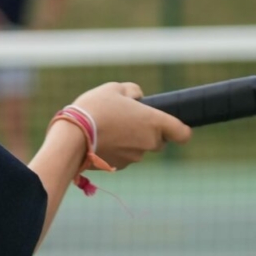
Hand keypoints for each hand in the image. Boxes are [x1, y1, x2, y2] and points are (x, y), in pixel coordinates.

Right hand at [67, 82, 190, 169]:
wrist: (72, 137)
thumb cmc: (95, 108)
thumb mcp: (114, 88)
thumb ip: (133, 91)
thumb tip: (138, 97)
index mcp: (154, 123)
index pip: (183, 134)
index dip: (180, 129)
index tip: (171, 125)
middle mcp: (149, 143)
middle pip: (159, 141)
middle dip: (148, 132)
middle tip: (129, 119)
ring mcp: (134, 157)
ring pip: (139, 149)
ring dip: (131, 141)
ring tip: (109, 128)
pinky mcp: (119, 167)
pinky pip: (124, 157)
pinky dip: (117, 150)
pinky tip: (101, 140)